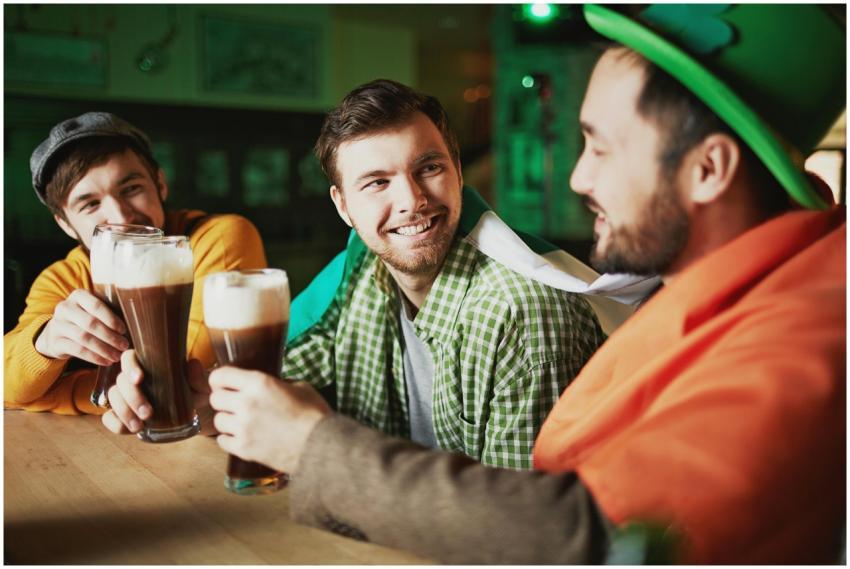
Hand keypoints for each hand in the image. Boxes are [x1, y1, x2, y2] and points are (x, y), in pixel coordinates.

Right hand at [35, 289, 127, 364]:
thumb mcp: (94, 310)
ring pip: (84, 338)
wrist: (56, 332)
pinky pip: (77, 350)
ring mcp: (57, 325)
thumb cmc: (85, 318)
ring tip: (117, 356)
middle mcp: (65, 307)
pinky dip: (94, 357)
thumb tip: (136, 321)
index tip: (124, 330)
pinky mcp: (55, 342)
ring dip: (104, 348)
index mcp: (78, 295)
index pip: (96, 305)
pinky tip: (106, 361)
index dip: (111, 319)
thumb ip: (110, 311)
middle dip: (110, 336)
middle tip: (124, 345)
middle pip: (90, 323)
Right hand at [101, 350, 212, 434]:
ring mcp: (126, 397)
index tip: (140, 378)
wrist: (194, 414)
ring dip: (124, 412)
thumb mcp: (201, 386)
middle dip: (132, 397)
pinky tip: (129, 429)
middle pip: (120, 381)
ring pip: (113, 397)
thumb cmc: (195, 393)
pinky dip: (115, 423)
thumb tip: (192, 364)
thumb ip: (198, 377)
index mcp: (149, 365)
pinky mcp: (123, 416)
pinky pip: (109, 418)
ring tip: (140, 425)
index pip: (129, 358)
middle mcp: (134, 379)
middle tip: (148, 413)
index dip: (130, 366)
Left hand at [209, 367, 330, 473]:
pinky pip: (222, 441)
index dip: (220, 380)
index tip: (224, 384)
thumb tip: (273, 385)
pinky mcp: (243, 448)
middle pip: (215, 398)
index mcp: (259, 383)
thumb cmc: (314, 415)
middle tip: (235, 404)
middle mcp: (246, 403)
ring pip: (218, 420)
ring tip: (242, 422)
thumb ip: (279, 383)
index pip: (220, 376)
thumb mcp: (300, 387)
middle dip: (224, 400)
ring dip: (228, 420)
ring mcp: (243, 427)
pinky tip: (242, 437)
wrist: (321, 446)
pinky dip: (229, 439)